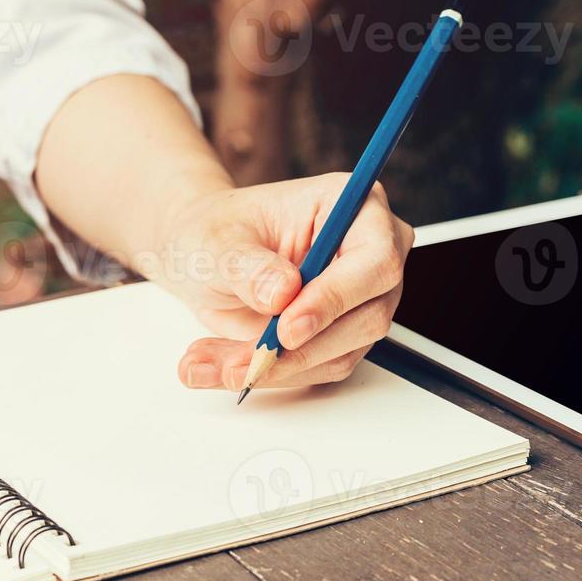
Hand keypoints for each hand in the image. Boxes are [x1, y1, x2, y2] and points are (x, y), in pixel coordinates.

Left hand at [154, 173, 413, 391]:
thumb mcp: (216, 242)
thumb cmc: (218, 233)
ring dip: (279, 368)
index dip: (335, 297)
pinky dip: (274, 375)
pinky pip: (320, 370)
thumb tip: (281, 293)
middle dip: (304, 347)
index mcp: (352, 205)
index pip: (375, 257)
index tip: (286, 328)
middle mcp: (370, 253)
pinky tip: (227, 367)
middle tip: (251, 359)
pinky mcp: (345, 337)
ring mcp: (362, 299)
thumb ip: (248, 265)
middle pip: (369, 315)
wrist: (206, 259)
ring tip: (216, 364)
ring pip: (343, 352)